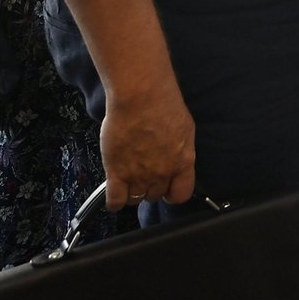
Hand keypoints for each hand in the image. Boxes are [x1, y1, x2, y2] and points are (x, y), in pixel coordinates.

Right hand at [100, 81, 196, 210]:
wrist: (140, 97)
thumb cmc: (163, 105)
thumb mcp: (185, 129)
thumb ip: (180, 150)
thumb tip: (176, 158)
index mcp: (182, 162)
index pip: (181, 194)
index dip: (172, 194)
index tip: (167, 191)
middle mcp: (162, 173)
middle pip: (155, 195)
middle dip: (150, 188)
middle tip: (143, 175)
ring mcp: (139, 175)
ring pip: (136, 199)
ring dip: (132, 192)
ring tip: (128, 179)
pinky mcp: (116, 172)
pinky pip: (115, 200)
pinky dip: (114, 202)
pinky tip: (113, 195)